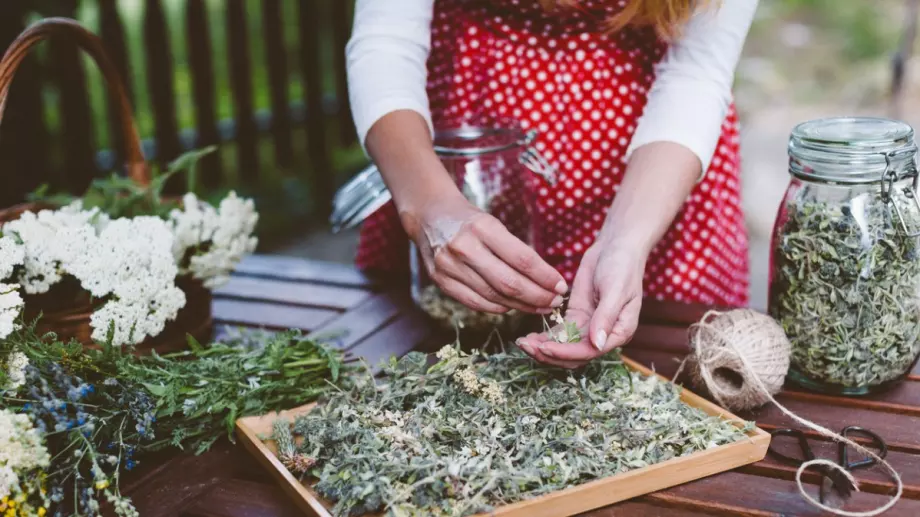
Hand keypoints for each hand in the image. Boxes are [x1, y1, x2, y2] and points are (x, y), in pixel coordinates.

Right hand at [402, 190, 567, 313]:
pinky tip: (512, 307)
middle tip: (554, 303)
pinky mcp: (440, 281)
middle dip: (537, 296)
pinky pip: (475, 302)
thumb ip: (515, 250)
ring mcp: (449, 266)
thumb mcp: (493, 223)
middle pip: (508, 283)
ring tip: (538, 307)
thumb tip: (546, 279)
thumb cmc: (469, 220)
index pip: (522, 259)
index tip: (561, 286)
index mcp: (482, 227)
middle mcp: (464, 247)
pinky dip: (497, 307)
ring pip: (493, 296)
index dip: (545, 277)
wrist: (430, 216)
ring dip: (521, 306)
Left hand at [517, 242, 644, 367]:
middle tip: (526, 346)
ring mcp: (588, 327)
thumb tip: (597, 344)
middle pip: (574, 355)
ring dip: (544, 349)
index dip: (566, 352)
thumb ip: (606, 317)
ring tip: (522, 343)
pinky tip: (528, 338)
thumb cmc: (622, 266)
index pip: (590, 352)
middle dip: (550, 354)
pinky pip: (559, 333)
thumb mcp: (616, 290)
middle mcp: (603, 336)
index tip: (545, 348)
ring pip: (564, 347)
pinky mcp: (576, 317)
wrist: (615, 247)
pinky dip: (544, 337)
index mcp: (619, 333)